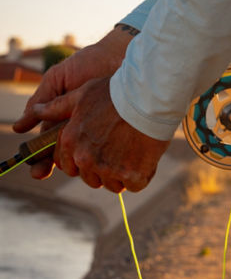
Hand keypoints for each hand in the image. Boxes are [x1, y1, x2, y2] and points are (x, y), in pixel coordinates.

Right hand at [13, 27, 136, 178]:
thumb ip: (42, 101)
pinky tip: (92, 163)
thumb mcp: (59, 80)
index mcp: (61, 118)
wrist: (118, 55)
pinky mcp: (115, 132)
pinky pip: (105, 150)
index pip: (46, 144)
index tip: (34, 167)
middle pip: (62, 155)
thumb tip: (19, 128)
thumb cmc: (88, 64)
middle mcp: (78, 128)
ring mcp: (96, 131)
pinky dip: (99, 159)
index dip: (38, 158)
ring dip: (72, 165)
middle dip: (51, 165)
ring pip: (82, 156)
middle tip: (41, 172)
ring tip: (66, 166)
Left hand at [31, 77, 169, 192]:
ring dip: (123, 174)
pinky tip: (145, 156)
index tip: (99, 151)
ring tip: (133, 151)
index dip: (85, 161)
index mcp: (70, 142)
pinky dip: (141, 175)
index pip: (70, 168)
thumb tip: (33, 111)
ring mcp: (108, 168)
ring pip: (113, 184)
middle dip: (104, 169)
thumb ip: (56, 107)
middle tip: (120, 149)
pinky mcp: (131, 175)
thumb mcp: (81, 95)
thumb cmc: (115, 92)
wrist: (148, 97)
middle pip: (92, 179)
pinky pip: (134, 185)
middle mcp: (85, 158)